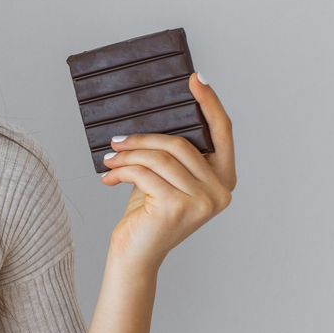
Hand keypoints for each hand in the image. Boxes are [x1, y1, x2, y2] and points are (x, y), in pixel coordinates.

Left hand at [99, 72, 236, 269]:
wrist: (135, 254)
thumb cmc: (149, 214)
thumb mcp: (165, 177)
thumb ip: (171, 154)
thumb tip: (152, 119)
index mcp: (224, 178)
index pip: (223, 131)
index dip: (210, 102)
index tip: (195, 78)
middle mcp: (221, 190)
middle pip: (181, 144)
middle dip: (144, 139)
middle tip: (116, 140)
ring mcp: (203, 200)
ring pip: (160, 158)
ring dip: (129, 155)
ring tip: (109, 158)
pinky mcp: (179, 207)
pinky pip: (145, 174)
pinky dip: (122, 170)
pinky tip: (108, 175)